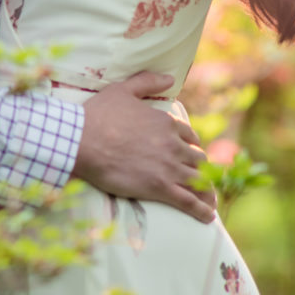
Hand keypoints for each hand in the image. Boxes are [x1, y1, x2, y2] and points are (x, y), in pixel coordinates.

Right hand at [72, 71, 217, 224]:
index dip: (192, 146)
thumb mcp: (123, 89)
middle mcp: (173, 144)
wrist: (83, 141)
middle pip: (198, 159)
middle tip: (200, 178)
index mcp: (166, 123)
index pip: (189, 136)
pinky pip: (188, 201)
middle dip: (201, 169)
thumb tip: (170, 77)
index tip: (190, 153)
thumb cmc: (99, 115)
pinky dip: (201, 210)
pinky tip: (207, 216)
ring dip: (207, 191)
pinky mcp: (160, 187)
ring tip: (210, 201)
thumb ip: (148, 82)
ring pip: (198, 180)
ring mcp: (169, 167)